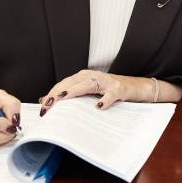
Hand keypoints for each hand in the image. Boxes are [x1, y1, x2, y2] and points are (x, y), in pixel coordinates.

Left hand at [38, 70, 181, 114]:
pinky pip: (111, 94)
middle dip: (57, 93)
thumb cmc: (112, 91)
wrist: (138, 88)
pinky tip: (98, 107)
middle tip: (47, 105)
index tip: (42, 106)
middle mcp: (94, 76)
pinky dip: (104, 100)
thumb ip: (72, 95)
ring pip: (87, 85)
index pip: (64, 83)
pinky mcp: (119, 89)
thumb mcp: (91, 92)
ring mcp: (107, 82)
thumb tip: (46, 99)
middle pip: (72, 82)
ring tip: (61, 99)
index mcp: (85, 76)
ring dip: (73, 91)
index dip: (52, 93)